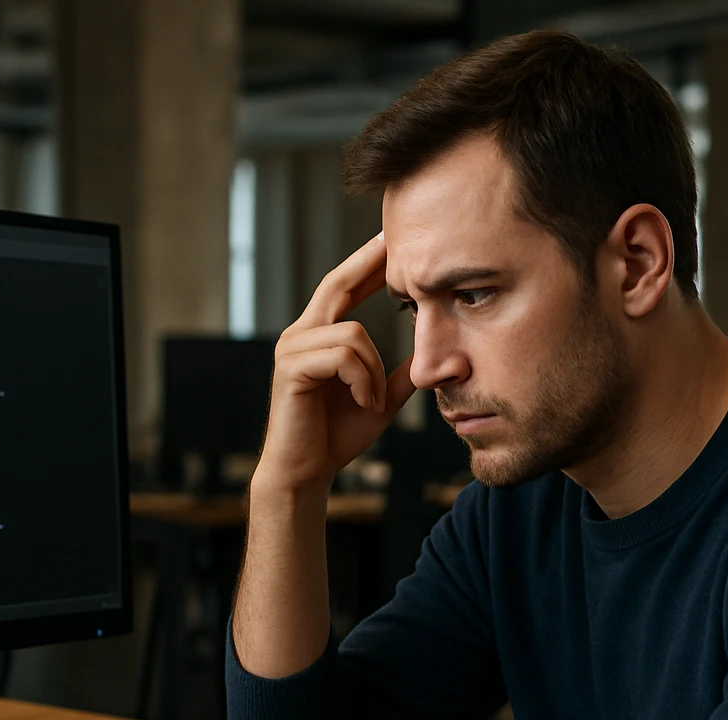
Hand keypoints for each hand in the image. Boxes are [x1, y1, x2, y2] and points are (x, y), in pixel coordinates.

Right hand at [256, 234, 416, 492]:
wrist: (306, 472)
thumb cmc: (336, 437)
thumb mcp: (380, 398)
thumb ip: (401, 374)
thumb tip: (435, 354)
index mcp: (317, 337)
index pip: (342, 286)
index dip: (366, 261)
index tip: (391, 239)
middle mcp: (300, 335)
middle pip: (337, 285)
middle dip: (369, 263)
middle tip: (395, 240)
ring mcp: (292, 350)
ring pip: (353, 333)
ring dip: (374, 371)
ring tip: (373, 401)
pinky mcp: (292, 369)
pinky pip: (343, 356)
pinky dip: (363, 381)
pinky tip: (365, 403)